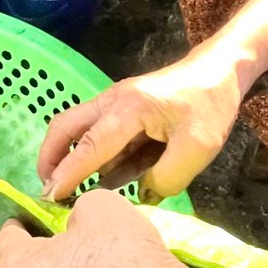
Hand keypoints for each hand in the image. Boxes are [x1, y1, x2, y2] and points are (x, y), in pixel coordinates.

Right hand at [39, 48, 246, 200]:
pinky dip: (94, 154)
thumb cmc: (210, 105)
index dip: (68, 173)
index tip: (49, 197)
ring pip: (78, 129)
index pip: (90, 145)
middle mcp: (112, 101)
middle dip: (50, 158)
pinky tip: (107, 176)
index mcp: (129, 108)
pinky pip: (98, 133)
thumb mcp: (198, 148)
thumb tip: (142, 194)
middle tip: (46, 191)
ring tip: (73, 190)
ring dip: (71, 156)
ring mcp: (115, 102)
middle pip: (65, 126)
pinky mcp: (124, 109)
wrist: (220, 70)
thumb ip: (167, 177)